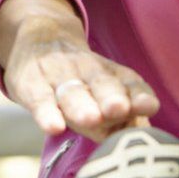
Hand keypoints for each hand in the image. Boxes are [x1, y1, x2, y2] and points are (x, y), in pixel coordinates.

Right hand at [1, 20, 158, 142]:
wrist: (38, 38)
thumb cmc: (79, 82)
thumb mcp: (103, 93)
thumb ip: (123, 119)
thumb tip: (140, 139)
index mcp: (112, 75)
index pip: (129, 83)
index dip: (139, 94)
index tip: (148, 106)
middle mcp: (88, 72)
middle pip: (102, 84)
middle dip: (111, 97)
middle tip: (118, 109)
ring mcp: (58, 76)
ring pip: (72, 92)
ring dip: (81, 105)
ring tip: (91, 118)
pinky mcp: (30, 84)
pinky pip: (39, 99)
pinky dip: (46, 113)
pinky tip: (53, 127)